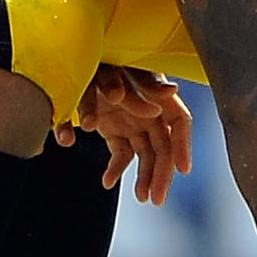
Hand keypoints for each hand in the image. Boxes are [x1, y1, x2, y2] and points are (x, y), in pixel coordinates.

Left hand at [54, 66, 192, 204]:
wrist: (72, 59)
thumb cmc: (103, 58)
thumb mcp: (124, 69)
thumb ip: (146, 82)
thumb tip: (173, 91)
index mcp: (157, 95)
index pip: (180, 123)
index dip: (184, 144)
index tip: (183, 169)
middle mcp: (148, 111)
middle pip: (163, 146)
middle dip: (162, 172)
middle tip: (157, 199)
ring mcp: (130, 121)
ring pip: (144, 154)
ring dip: (144, 177)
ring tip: (141, 197)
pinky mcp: (112, 129)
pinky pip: (120, 153)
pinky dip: (115, 168)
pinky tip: (107, 182)